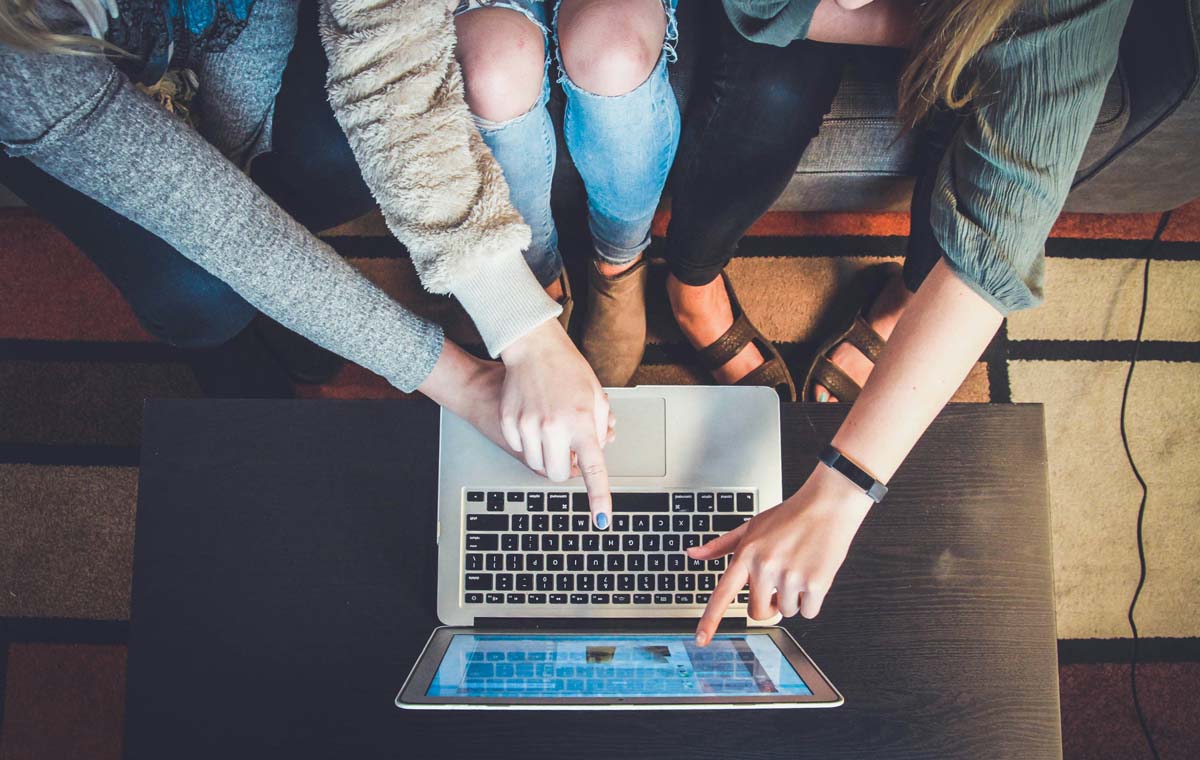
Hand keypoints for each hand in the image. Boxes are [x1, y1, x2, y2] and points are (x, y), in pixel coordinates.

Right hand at [500, 319, 613, 527]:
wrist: (533, 347)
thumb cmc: (568, 369)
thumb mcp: (596, 397)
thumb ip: (600, 429)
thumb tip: (596, 454)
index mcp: (582, 422)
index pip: (593, 469)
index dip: (599, 497)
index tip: (602, 519)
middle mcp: (554, 427)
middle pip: (558, 474)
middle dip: (564, 468)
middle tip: (568, 449)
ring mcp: (528, 425)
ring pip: (537, 464)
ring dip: (546, 455)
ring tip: (551, 429)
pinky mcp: (509, 422)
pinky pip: (520, 449)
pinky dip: (528, 442)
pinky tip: (534, 419)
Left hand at [690, 464, 873, 644]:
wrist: (827, 505)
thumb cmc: (789, 516)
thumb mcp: (750, 526)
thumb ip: (721, 545)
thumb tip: (693, 554)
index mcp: (747, 554)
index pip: (723, 594)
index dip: (710, 620)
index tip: (701, 639)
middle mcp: (765, 567)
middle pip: (758, 612)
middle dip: (768, 605)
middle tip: (779, 583)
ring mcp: (790, 576)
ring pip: (786, 612)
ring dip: (793, 598)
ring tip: (799, 569)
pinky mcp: (815, 583)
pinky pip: (808, 612)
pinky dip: (812, 600)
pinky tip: (813, 574)